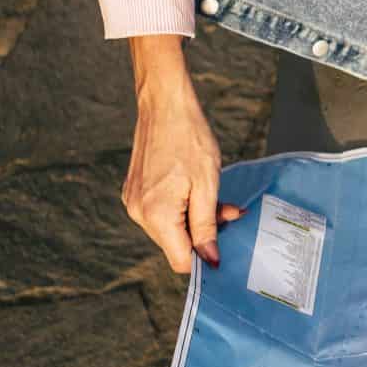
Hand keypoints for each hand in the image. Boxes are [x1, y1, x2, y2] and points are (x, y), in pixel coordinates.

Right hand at [123, 36, 244, 272]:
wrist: (165, 106)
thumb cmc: (190, 140)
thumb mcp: (207, 185)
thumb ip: (207, 226)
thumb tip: (209, 259)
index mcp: (156, 215)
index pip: (180, 259)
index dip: (204, 257)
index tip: (227, 246)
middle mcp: (139, 213)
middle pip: (176, 244)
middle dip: (205, 233)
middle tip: (231, 211)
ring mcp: (134, 202)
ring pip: (171, 227)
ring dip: (196, 218)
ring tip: (218, 197)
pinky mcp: (135, 191)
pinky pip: (163, 211)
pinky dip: (183, 207)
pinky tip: (198, 189)